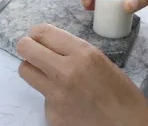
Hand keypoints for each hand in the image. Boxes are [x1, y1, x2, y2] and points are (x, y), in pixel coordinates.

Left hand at [16, 24, 147, 125]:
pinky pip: (42, 98)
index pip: (43, 32)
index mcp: (83, 54)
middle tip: (35, 53)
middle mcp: (66, 71)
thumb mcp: (101, 61)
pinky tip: (69, 103)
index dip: (36, 33)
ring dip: (34, 70)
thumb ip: (75, 52)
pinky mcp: (52, 115)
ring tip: (50, 76)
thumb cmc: (122, 94)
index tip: (38, 38)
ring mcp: (56, 95)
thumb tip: (52, 47)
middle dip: (27, 48)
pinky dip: (51, 97)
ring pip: (26, 71)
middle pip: (25, 48)